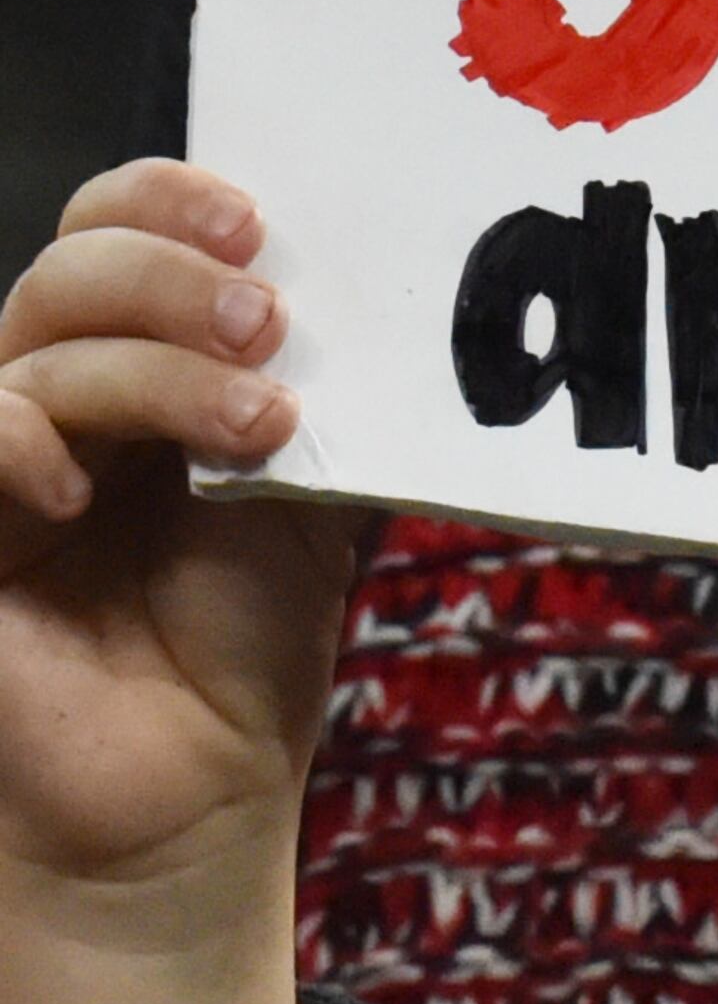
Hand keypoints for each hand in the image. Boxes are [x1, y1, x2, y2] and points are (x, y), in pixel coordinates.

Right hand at [0, 162, 360, 1003]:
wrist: (182, 803)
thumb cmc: (239, 653)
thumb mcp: (307, 503)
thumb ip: (322, 403)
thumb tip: (392, 306)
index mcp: (142, 372)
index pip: (123, 233)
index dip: (174, 199)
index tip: (262, 225)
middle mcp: (60, 402)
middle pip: (71, 266)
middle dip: (169, 271)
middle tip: (265, 315)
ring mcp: (3, 465)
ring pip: (35, 341)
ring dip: (149, 364)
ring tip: (254, 422)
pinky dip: (26, 436)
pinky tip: (85, 486)